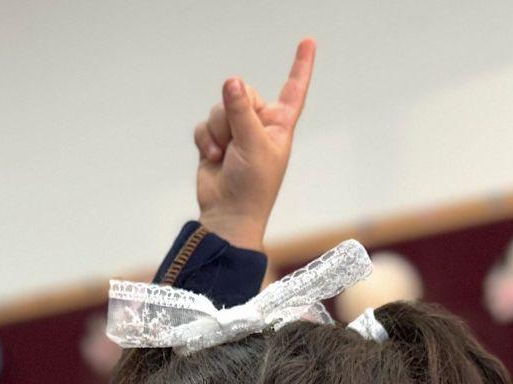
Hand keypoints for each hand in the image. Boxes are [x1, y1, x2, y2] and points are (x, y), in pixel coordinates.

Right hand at [193, 38, 315, 250]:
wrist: (229, 213)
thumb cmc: (252, 185)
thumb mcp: (253, 144)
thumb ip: (241, 111)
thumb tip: (231, 82)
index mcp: (280, 123)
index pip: (293, 88)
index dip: (300, 65)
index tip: (308, 42)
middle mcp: (259, 123)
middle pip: (241, 93)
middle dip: (232, 113)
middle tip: (236, 138)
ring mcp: (236, 131)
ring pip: (219, 108)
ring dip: (218, 131)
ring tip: (226, 154)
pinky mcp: (215, 140)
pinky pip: (204, 124)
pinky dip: (206, 140)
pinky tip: (214, 158)